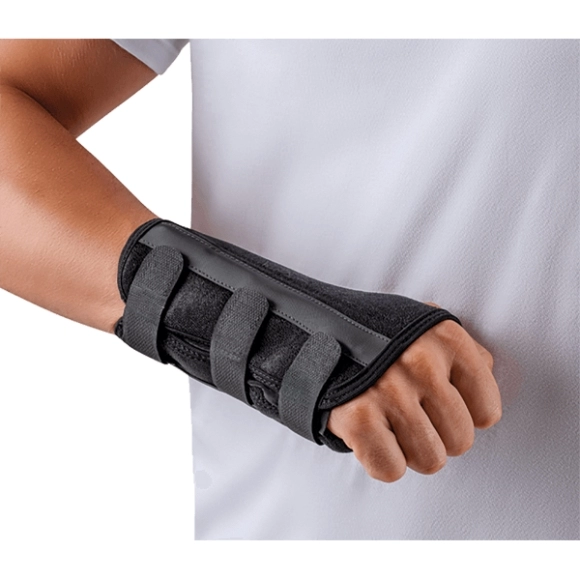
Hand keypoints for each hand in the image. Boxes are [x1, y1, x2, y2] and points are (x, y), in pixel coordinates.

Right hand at [327, 306, 500, 481]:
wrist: (311, 331)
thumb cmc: (377, 337)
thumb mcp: (423, 325)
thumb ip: (462, 348)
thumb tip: (487, 374)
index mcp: (445, 338)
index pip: (487, 412)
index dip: (464, 415)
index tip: (440, 406)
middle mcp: (420, 363)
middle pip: (460, 442)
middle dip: (436, 435)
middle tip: (410, 415)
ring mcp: (388, 390)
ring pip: (429, 460)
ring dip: (408, 448)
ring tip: (389, 421)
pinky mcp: (358, 417)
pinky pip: (391, 469)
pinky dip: (380, 459)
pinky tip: (371, 432)